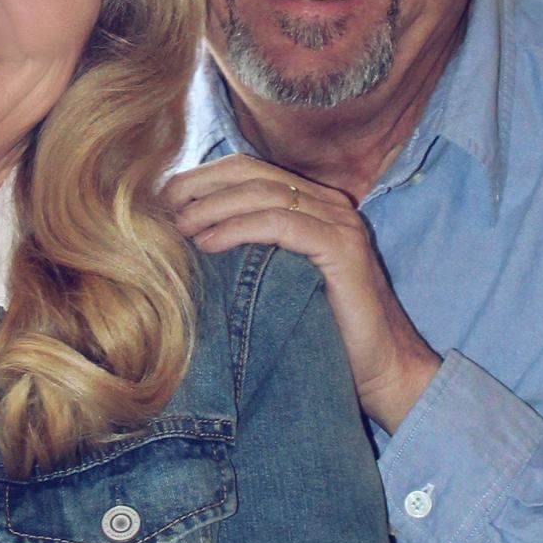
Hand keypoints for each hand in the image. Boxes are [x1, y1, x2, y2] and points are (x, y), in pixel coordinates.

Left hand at [168, 159, 439, 431]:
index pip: (246, 170)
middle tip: (159, 209)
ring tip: (176, 229)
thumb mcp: (274, 285)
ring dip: (211, 207)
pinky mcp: (343, 248)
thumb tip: (182, 244)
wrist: (384, 371)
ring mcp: (339, 223)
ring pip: (263, 193)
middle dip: (198, 185)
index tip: (159, 203)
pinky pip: (282, 223)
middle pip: (250, 171)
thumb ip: (245, 256)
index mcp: (312, 205)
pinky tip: (208, 244)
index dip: (199, 179)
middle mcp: (329, 204)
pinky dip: (238, 229)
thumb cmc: (322, 335)